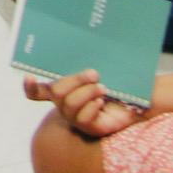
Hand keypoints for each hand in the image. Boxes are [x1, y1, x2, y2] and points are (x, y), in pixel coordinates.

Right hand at [27, 71, 144, 139]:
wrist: (142, 97)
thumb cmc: (119, 78)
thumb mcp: (100, 68)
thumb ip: (85, 61)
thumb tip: (78, 42)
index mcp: (65, 89)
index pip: (38, 92)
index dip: (31, 87)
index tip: (29, 76)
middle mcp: (67, 105)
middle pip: (55, 93)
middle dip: (73, 81)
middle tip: (94, 73)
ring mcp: (78, 119)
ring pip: (68, 105)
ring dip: (86, 92)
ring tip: (103, 87)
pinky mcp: (90, 129)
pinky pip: (82, 119)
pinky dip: (91, 106)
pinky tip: (102, 102)